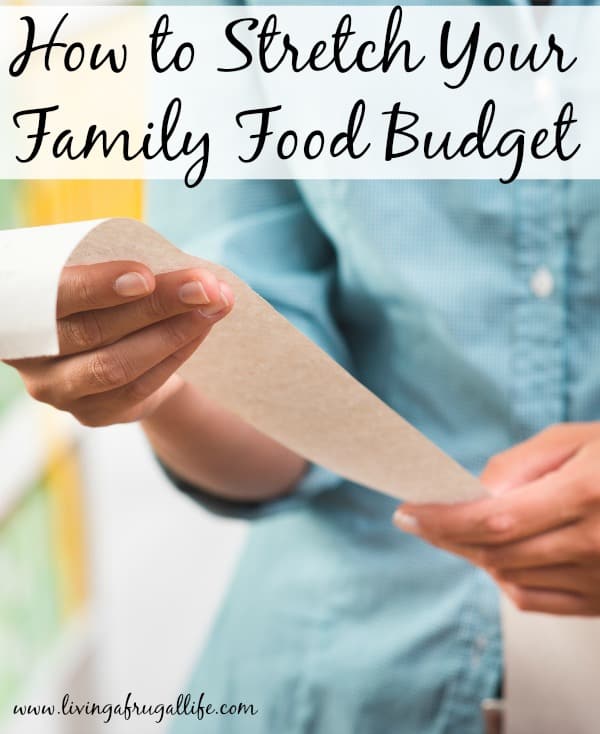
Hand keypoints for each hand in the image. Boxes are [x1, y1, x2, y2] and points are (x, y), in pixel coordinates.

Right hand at [4, 260, 232, 425]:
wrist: (116, 351)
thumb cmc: (106, 297)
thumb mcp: (102, 276)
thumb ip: (125, 272)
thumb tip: (190, 274)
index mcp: (17, 306)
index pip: (53, 296)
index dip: (97, 287)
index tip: (146, 275)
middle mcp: (26, 354)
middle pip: (93, 331)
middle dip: (156, 304)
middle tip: (204, 286)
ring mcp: (56, 390)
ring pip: (117, 365)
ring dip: (172, 332)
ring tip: (213, 307)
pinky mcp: (90, 414)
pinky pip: (137, 388)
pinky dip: (175, 355)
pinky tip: (201, 330)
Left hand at [393, 423, 599, 615]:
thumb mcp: (577, 439)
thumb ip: (520, 464)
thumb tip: (474, 490)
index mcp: (586, 494)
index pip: (495, 518)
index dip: (443, 520)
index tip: (407, 512)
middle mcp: (594, 543)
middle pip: (495, 552)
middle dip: (445, 537)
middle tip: (418, 519)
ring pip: (509, 577)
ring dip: (472, 554)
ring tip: (458, 529)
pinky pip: (534, 599)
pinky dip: (503, 577)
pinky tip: (496, 554)